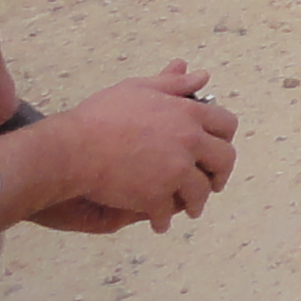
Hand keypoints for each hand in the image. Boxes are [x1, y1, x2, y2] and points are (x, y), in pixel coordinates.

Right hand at [38, 64, 237, 229]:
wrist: (73, 149)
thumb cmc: (101, 115)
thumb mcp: (141, 88)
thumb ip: (174, 84)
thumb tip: (202, 76)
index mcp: (190, 114)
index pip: (226, 125)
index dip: (225, 138)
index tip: (217, 148)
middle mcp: (190, 142)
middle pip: (223, 160)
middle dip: (219, 174)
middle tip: (212, 183)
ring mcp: (175, 171)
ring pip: (200, 192)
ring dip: (196, 202)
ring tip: (191, 208)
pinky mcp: (155, 196)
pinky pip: (168, 213)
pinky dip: (164, 220)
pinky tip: (159, 223)